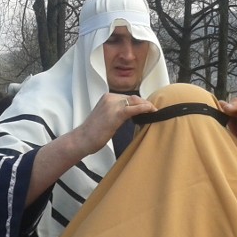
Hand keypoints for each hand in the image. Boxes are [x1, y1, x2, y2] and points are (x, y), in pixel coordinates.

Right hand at [25, 93, 155, 205]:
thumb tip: (132, 115)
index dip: (140, 103)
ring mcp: (112, 105)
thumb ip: (117, 113)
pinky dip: (144, 109)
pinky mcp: (116, 114)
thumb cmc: (93, 133)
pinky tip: (152, 111)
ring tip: (154, 112)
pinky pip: (134, 108)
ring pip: (135, 101)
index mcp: (107, 98)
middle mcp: (110, 98)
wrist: (82, 139)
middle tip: (154, 111)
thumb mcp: (106, 118)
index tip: (148, 109)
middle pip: (133, 98)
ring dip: (147, 106)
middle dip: (145, 104)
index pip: (128, 98)